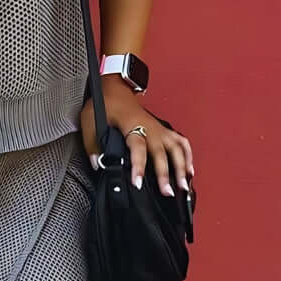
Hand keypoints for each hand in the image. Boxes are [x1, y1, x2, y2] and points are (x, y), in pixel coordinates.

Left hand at [79, 78, 194, 197]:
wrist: (115, 88)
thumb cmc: (106, 102)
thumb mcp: (90, 120)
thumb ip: (92, 144)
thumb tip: (97, 164)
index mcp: (131, 124)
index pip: (138, 147)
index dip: (138, 166)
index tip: (138, 183)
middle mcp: (149, 127)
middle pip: (162, 151)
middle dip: (165, 174)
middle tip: (167, 192)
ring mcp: (159, 128)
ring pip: (176, 148)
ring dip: (182, 167)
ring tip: (183, 187)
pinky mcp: (163, 129)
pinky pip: (181, 142)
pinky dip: (188, 156)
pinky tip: (189, 170)